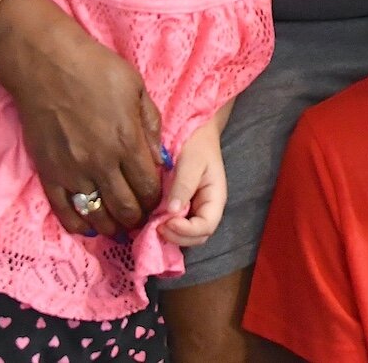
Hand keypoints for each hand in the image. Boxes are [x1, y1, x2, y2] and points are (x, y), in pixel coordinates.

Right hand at [9, 21, 163, 237]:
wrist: (46, 64)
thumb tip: (160, 159)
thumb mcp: (136, 87)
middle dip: (138, 217)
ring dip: (112, 226)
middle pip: (126, 208)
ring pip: (98, 216)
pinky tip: (89, 226)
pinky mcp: (48, 173)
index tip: (156, 199)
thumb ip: (151, 125)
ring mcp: (72, 172)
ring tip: (119, 225)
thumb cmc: (95, 68)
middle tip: (141, 216)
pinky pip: (64, 211)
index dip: (156, 199)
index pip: (148, 187)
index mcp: (127, 141)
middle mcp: (101, 163)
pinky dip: (79, 225)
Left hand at [158, 118, 227, 248]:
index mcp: (215, 199)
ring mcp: (194, 210)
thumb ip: (184, 185)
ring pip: (186, 235)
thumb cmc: (196, 144)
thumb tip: (172, 212)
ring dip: (171, 235)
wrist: (194, 131)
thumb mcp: (192, 161)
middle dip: (178, 237)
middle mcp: (206, 209)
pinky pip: (176, 225)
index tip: (167, 222)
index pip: (206, 227)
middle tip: (157, 227)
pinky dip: (165, 228)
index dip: (187, 231)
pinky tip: (152, 221)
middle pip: (197, 237)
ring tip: (153, 224)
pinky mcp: (181, 207)